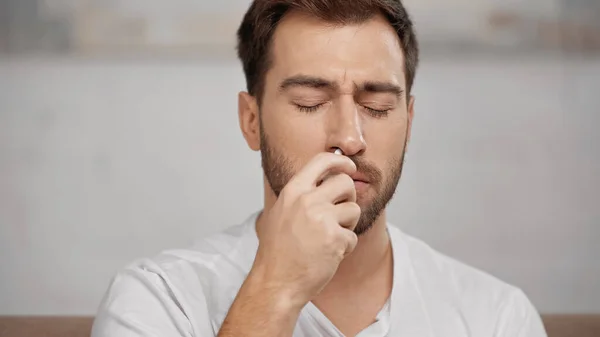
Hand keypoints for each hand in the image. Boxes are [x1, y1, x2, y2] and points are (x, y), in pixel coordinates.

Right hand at [251, 152, 360, 307]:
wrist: (275, 282)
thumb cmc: (278, 252)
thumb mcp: (281, 213)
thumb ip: (301, 195)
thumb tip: (325, 179)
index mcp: (293, 191)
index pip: (321, 161)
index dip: (341, 161)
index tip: (349, 166)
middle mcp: (307, 201)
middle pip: (345, 182)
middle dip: (349, 197)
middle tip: (340, 213)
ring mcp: (321, 219)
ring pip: (354, 209)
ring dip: (347, 225)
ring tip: (329, 238)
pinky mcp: (335, 239)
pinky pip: (353, 236)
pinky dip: (345, 248)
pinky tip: (328, 255)